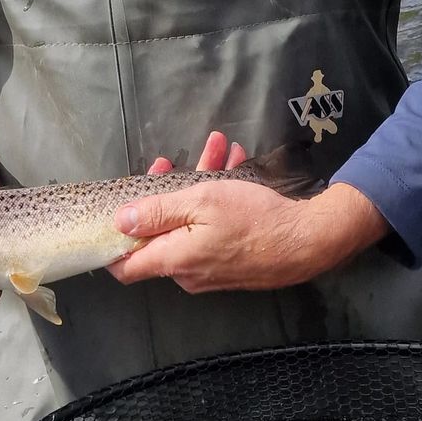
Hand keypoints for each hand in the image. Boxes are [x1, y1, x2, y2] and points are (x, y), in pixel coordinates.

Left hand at [108, 130, 387, 294]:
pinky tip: (236, 163)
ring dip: (198, 184)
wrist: (310, 241)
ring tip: (216, 148)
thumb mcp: (201, 202)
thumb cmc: (253, 219)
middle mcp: (188, 271)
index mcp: (173, 260)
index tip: (113, 211)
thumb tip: (119, 222)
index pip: (125, 267)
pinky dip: (219, 198)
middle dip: (164, 191)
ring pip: (191, 223)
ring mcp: (212, 267)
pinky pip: (213, 228)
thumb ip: (156, 212)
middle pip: (161, 233)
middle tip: (170, 160)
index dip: (111, 241)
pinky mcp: (232, 260)